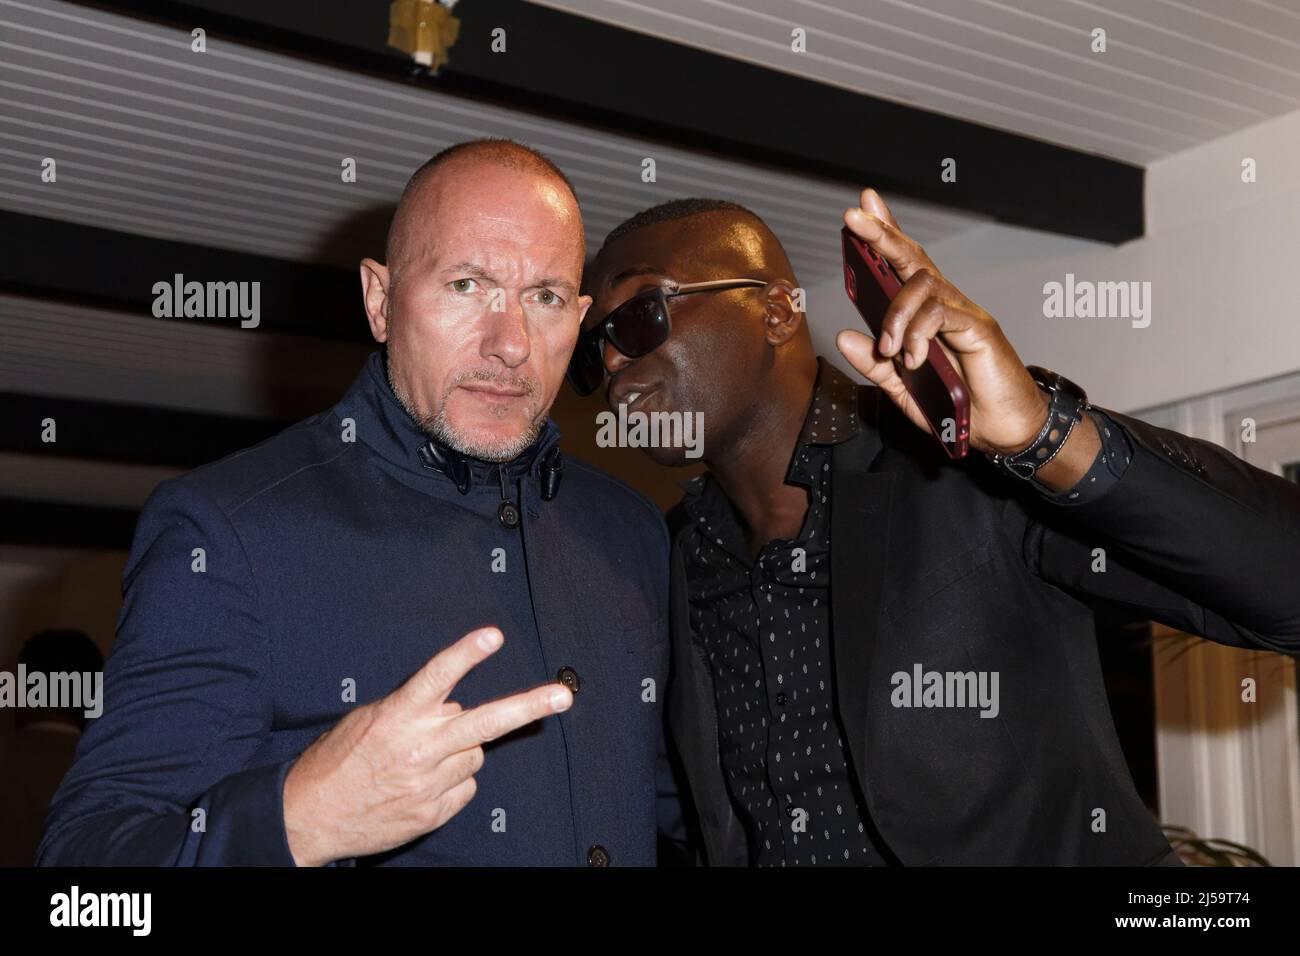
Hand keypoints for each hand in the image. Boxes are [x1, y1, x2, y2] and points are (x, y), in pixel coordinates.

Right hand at [281, 626, 572, 865]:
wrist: (309, 817)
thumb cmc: (338, 760)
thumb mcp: (369, 720)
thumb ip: (414, 708)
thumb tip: (453, 704)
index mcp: (398, 717)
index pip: (436, 678)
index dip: (465, 654)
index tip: (492, 636)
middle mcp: (418, 748)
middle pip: (484, 723)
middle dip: (528, 707)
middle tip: (563, 695)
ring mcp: (428, 783)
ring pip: (475, 754)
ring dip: (460, 751)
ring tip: (423, 759)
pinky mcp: (432, 812)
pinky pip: (466, 787)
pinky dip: (453, 782)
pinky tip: (423, 783)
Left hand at [835, 188, 1053, 456]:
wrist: (1002, 431)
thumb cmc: (958, 407)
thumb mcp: (904, 390)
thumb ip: (875, 365)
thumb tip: (843, 337)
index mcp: (928, 313)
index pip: (904, 265)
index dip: (886, 233)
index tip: (861, 207)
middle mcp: (947, 304)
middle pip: (913, 259)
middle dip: (882, 234)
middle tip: (854, 216)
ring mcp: (965, 313)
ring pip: (923, 285)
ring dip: (895, 315)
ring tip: (890, 349)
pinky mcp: (980, 329)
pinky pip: (941, 315)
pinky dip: (919, 335)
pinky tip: (914, 358)